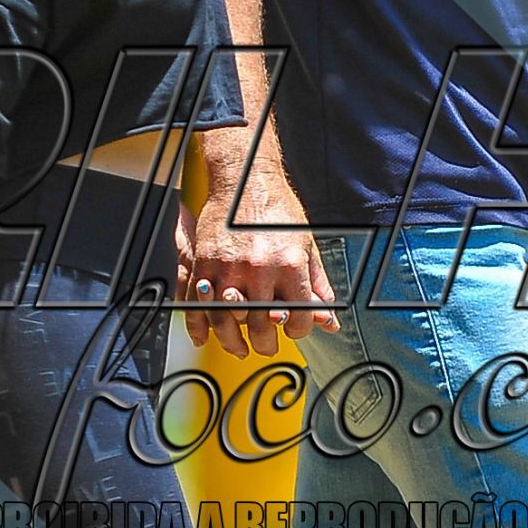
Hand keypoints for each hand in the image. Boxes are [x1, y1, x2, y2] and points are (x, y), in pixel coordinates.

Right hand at [182, 186, 337, 358]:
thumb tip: (329, 319)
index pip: (298, 317)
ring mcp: (228, 268)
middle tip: (267, 345)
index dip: (299, 329)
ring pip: (228, 321)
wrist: (245, 180)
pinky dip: (199, 325)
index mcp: (289, 265)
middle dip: (266, 342)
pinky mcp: (204, 263)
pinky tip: (205, 335)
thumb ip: (317, 285)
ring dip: (233, 341)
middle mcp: (259, 269)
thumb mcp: (306, 245)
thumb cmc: (277, 210)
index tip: (295, 329)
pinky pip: (198, 304)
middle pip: (261, 325)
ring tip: (240, 347)